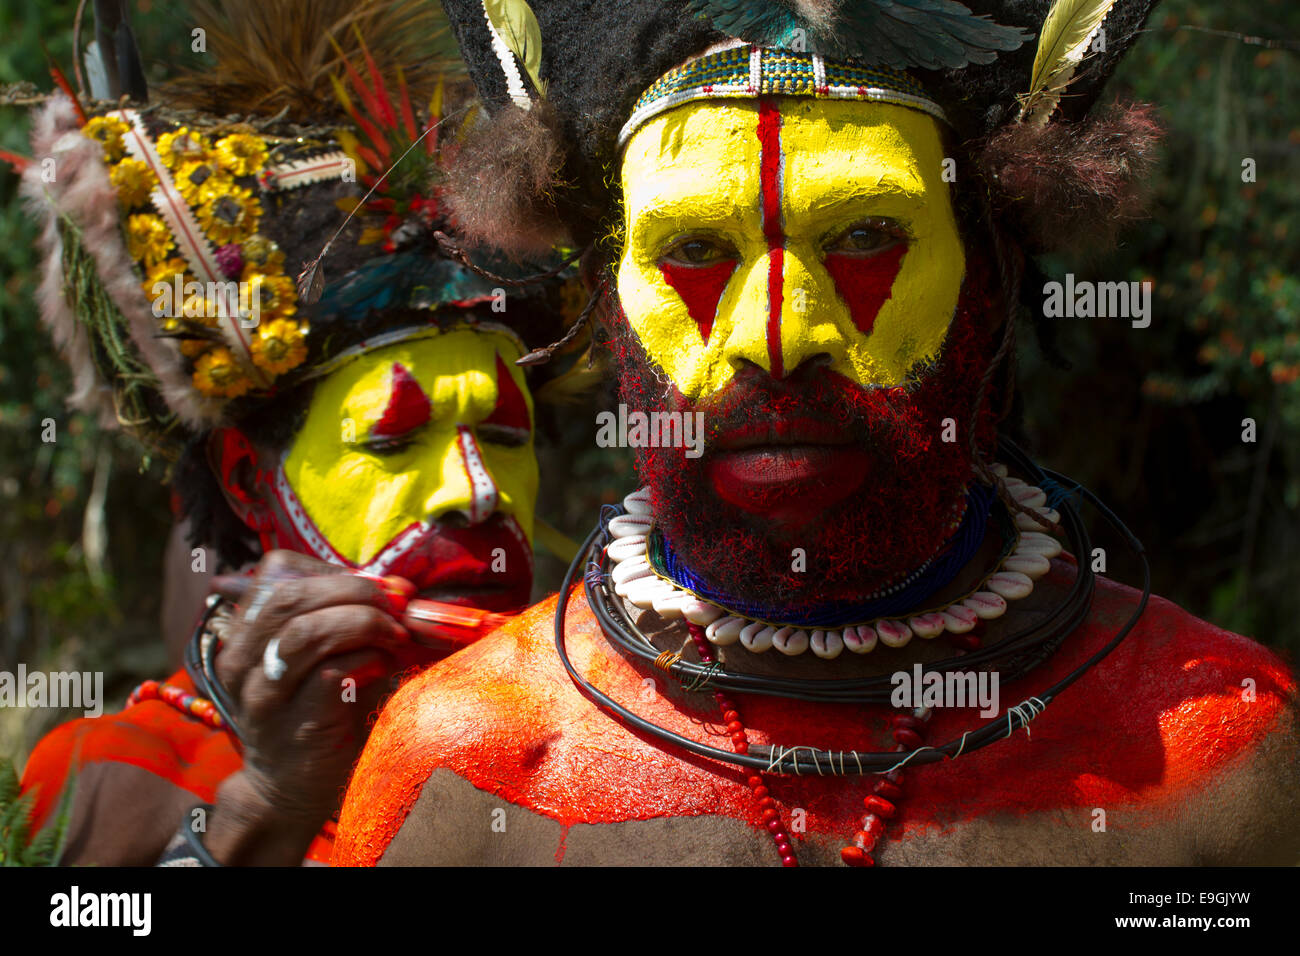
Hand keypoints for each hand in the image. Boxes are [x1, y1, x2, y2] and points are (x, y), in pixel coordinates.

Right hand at [204, 551, 411, 862]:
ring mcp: (264, 693)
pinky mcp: (296, 724)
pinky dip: (367, 658)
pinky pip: (331, 674)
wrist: (291, 790)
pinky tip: (385, 665)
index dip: (331, 569)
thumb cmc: (317, 710)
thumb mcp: (322, 654)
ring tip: (395, 633)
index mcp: (246, 631)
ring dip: (363, 621)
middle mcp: (243, 659)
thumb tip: (399, 587)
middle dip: (355, 589)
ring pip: (306, 631)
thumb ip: (347, 616)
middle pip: (290, 595)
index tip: (376, 585)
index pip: (277, 571)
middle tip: (397, 602)